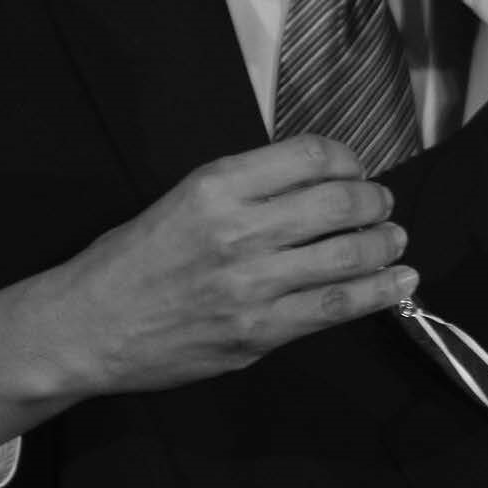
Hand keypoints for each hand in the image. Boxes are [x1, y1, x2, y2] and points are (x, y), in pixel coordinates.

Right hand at [0, 136, 415, 461]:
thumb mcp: (183, 198)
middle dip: (374, 200)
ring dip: (385, 243)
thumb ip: (248, 189)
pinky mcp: (260, 331)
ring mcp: (252, 285)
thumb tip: (318, 181)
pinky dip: (379, 292)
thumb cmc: (132, 260)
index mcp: (217, 186)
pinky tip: (399, 282)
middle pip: (339, 201)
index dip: (348, 158)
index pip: (310, 156)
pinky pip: (337, 307)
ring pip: (348, 254)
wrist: (88, 326)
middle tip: (381, 205)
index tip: (356, 168)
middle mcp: (239, 230)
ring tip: (394, 240)